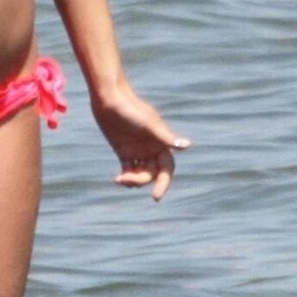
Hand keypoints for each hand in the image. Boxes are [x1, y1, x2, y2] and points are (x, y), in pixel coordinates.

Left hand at [91, 80, 190, 200]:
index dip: (164, 183)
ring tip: (121, 180)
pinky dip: (124, 177)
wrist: (109, 99)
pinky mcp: (124, 151)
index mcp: (161, 143)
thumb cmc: (131, 109)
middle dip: (142, 180)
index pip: (167, 169)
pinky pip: (128, 170)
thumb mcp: (149, 125)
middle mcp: (151, 149)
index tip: (155, 197)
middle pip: (152, 174)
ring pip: (140, 174)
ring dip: (133, 181)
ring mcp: (138, 151)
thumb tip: (187, 146)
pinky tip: (118, 180)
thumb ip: (166, 138)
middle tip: (127, 179)